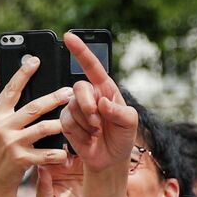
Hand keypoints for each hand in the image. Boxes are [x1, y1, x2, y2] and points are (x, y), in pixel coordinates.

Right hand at [0, 59, 72, 196]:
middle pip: (33, 107)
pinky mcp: (20, 160)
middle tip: (70, 91)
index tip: (36, 60)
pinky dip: (57, 153)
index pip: (10, 89)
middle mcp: (2, 127)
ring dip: (60, 123)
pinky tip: (68, 152)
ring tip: (74, 118)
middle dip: (54, 98)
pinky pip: (44, 154)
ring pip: (42, 128)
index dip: (23, 73)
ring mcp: (11, 143)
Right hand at [57, 31, 136, 176]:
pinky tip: (88, 138)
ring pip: (72, 106)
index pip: (93, 66)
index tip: (69, 37)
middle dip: (87, 105)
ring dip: (87, 123)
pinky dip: (79, 132)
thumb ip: (120, 112)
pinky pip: (66, 121)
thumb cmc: (122, 137)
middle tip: (98, 122)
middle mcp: (90, 95)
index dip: (81, 51)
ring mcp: (76, 108)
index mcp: (106, 89)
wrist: (110, 159)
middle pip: (79, 87)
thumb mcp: (130, 123)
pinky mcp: (67, 121)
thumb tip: (103, 104)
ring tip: (97, 133)